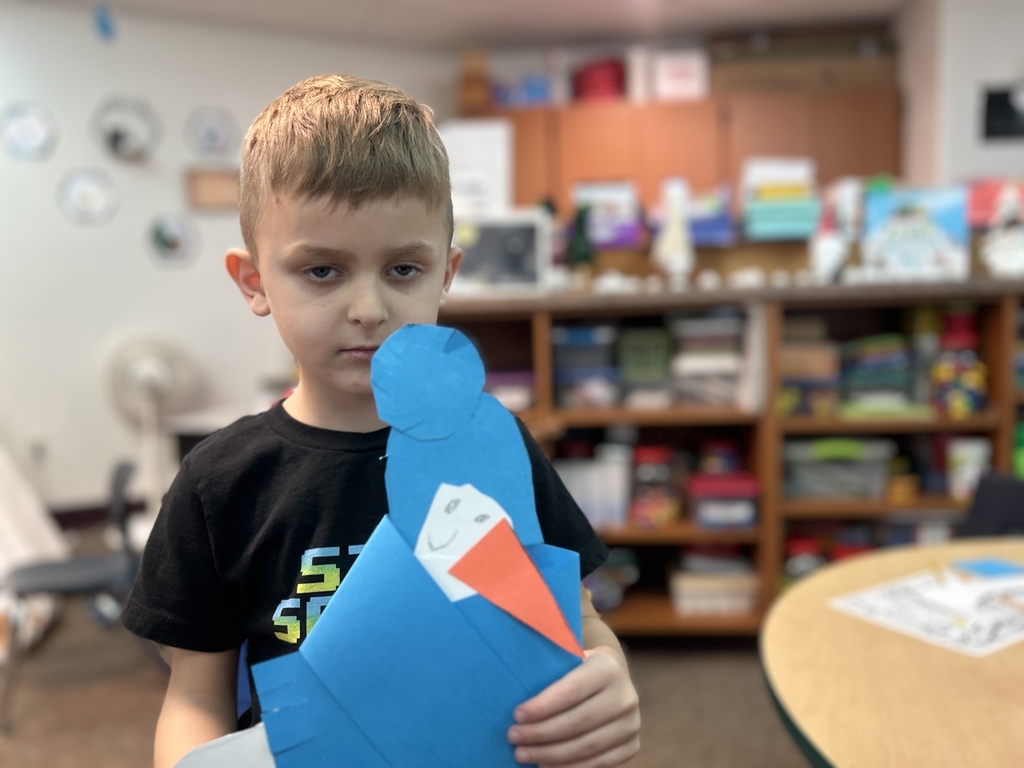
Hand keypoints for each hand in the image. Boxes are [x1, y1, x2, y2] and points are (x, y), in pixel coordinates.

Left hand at [507, 646, 639, 766]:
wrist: (612, 675)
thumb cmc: (577, 667)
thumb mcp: (568, 658)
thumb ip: (549, 671)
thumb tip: (511, 694)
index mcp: (608, 668)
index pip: (571, 691)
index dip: (542, 706)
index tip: (517, 716)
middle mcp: (626, 695)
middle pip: (577, 722)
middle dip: (541, 733)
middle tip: (513, 738)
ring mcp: (632, 723)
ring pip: (586, 747)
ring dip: (550, 755)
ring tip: (523, 755)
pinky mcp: (632, 746)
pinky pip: (599, 764)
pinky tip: (545, 766)